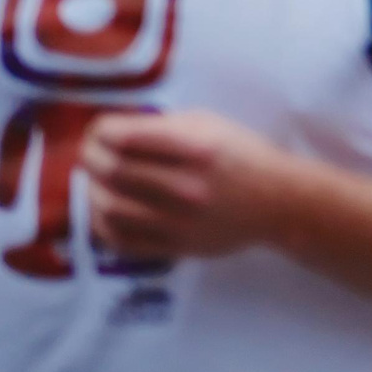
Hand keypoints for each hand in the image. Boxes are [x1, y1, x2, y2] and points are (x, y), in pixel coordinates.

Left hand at [82, 110, 303, 261]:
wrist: (281, 203)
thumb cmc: (245, 156)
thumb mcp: (211, 125)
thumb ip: (163, 126)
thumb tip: (115, 133)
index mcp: (196, 147)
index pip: (124, 137)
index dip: (100, 131)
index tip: (99, 130)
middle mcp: (186, 185)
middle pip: (111, 170)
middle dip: (90, 157)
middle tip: (91, 154)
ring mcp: (180, 221)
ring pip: (109, 207)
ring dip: (92, 191)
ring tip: (98, 182)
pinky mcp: (177, 246)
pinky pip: (122, 240)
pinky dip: (103, 224)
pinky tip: (107, 211)